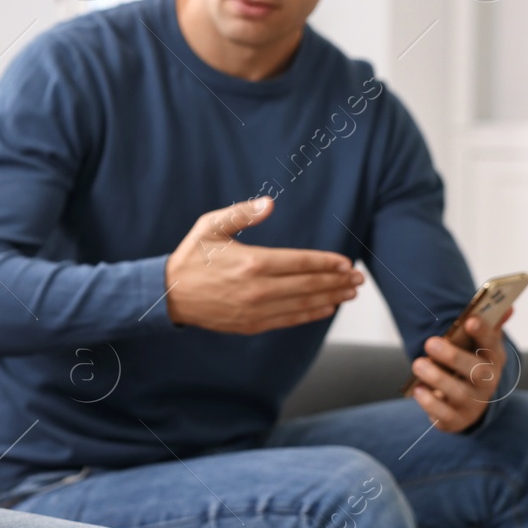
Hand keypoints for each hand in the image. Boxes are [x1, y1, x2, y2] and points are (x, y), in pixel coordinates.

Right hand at [164, 196, 363, 333]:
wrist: (169, 294)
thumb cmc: (191, 257)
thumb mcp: (210, 226)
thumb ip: (241, 213)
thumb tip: (269, 203)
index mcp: (251, 262)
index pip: (300, 262)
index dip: (326, 263)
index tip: (346, 263)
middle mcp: (257, 288)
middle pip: (308, 285)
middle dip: (336, 282)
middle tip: (358, 279)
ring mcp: (255, 309)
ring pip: (302, 304)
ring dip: (330, 298)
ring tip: (349, 294)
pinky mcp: (251, 324)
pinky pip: (288, 320)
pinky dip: (310, 315)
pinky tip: (326, 309)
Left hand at [408, 308, 510, 432]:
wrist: (469, 404)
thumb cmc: (470, 365)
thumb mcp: (479, 347)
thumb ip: (489, 326)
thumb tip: (508, 307)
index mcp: (493, 360)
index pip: (492, 345)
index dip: (483, 333)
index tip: (470, 320)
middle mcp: (487, 383)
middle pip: (476, 371)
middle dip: (453, 356)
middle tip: (430, 342)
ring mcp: (473, 403)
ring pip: (458, 393)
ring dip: (437, 378)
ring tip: (418, 364)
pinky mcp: (456, 420)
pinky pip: (444, 414)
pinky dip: (429, 402)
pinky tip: (417, 390)